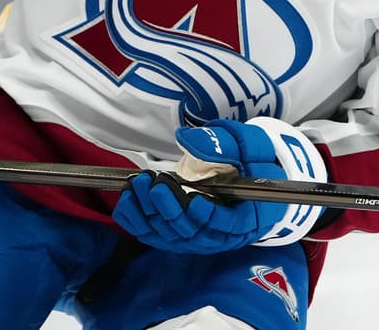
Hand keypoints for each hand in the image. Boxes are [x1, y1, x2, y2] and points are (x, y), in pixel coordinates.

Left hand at [113, 117, 326, 252]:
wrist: (249, 174)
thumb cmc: (252, 159)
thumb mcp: (248, 144)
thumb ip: (224, 144)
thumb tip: (189, 140)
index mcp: (249, 215)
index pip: (229, 225)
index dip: (210, 216)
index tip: (194, 199)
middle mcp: (224, 234)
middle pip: (193, 233)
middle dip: (171, 210)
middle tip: (155, 185)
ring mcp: (201, 237)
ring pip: (172, 237)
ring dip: (150, 215)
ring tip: (137, 187)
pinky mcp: (182, 235)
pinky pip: (157, 236)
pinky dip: (138, 223)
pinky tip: (126, 204)